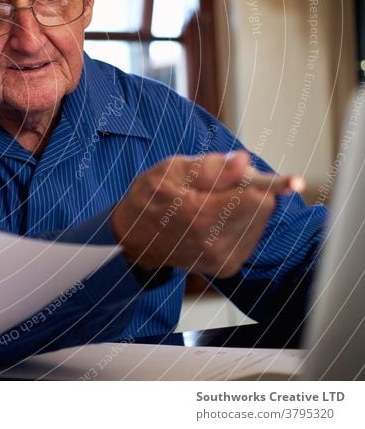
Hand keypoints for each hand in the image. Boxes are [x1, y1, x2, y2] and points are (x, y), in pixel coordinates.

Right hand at [111, 151, 299, 277]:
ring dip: (245, 206)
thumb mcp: (170, 170)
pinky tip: (215, 219)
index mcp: (200, 215)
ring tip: (211, 202)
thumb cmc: (149, 198)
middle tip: (219, 183)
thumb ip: (210, 166)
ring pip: (259, 220)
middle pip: (262, 206)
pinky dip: (240, 222)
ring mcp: (223, 258)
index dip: (272, 183)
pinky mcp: (228, 266)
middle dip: (249, 188)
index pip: (255, 197)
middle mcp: (216, 242)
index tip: (295, 182)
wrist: (133, 239)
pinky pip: (251, 235)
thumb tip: (244, 162)